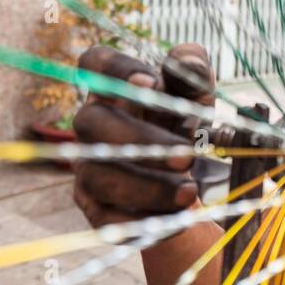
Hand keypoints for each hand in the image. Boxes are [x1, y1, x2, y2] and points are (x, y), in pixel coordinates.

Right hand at [72, 43, 215, 228]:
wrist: (184, 177)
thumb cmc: (182, 124)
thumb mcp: (195, 96)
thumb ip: (194, 73)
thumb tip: (191, 64)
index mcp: (111, 89)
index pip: (94, 63)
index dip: (116, 69)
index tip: (153, 82)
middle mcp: (91, 125)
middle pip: (91, 122)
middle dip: (140, 139)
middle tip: (187, 156)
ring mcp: (88, 167)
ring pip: (99, 176)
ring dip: (146, 188)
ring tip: (190, 193)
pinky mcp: (94, 207)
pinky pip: (105, 219)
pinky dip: (141, 221)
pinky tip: (175, 220)